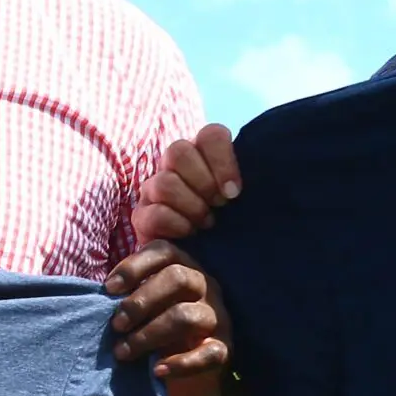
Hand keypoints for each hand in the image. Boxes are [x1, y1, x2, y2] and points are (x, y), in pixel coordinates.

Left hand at [105, 240, 232, 395]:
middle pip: (177, 278)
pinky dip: (181, 364)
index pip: (164, 251)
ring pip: (187, 316)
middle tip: (116, 325)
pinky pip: (208, 354)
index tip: (109, 289)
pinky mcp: (224, 349)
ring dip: (149, 335)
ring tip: (123, 352)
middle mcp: (205, 286)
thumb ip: (129, 294)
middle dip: (140, 302)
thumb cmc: (159, 325)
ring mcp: (217, 317)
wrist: (189, 365)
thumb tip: (100, 296)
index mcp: (184, 267)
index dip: (134, 266)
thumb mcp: (146, 304)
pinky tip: (158, 371)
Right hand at [133, 124, 243, 241]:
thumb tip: (253, 176)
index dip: (222, 160)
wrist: (207, 260)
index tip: (235, 191)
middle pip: (178, 151)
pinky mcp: (142, 216)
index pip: (211, 135)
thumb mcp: (246, 201)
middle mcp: (175, 165)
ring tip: (208, 222)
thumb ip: (249, 182)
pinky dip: (176, 224)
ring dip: (192, 206)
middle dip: (204, 182)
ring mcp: (154, 189)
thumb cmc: (234, 224)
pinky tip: (190, 233)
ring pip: (165, 182)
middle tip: (220, 205)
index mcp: (203, 153)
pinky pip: (154, 213)